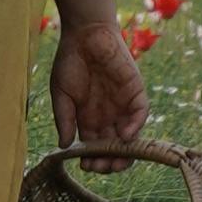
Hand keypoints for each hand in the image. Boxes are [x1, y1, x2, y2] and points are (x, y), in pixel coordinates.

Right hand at [49, 12, 145, 158]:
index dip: (94, 160)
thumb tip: (65, 147)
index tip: (86, 166)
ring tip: (115, 160)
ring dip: (125, 151)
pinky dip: (135, 127)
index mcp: (89, 119)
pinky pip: (140, 113)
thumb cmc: (70, 62)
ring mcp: (123, 105)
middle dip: (110, 161)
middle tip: (102, 167)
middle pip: (114, 147)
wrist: (85, 34)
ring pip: (130, 136)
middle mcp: (108, 116)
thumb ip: (65, 119)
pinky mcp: (135, 91)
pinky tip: (124, 136)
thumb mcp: (61, 94)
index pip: (95, 148)